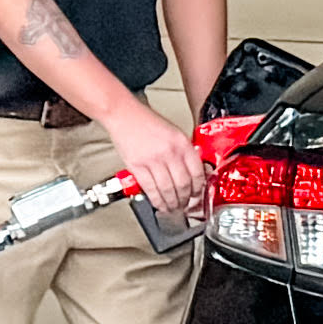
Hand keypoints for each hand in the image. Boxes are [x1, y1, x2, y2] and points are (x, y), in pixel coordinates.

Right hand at [109, 107, 205, 231]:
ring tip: (173, 208)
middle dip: (186, 199)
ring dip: (172, 203)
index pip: (197, 172)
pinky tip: (160, 204)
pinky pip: (150, 189)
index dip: (199, 189)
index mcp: (182, 143)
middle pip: (184, 184)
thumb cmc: (146, 122)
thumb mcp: (173, 132)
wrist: (123, 115)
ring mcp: (153, 160)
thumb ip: (183, 151)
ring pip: (168, 190)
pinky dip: (157, 200)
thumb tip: (191, 171)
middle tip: (186, 205)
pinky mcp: (137, 166)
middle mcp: (170, 152)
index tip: (197, 196)